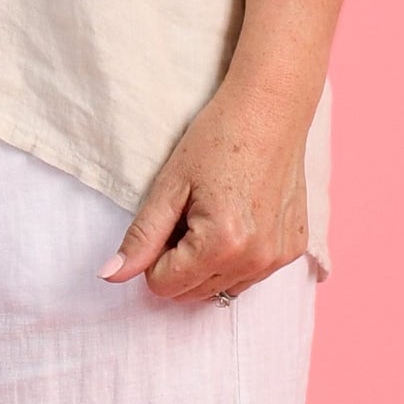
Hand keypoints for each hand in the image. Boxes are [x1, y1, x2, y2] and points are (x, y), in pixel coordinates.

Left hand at [101, 86, 309, 301]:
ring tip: (215, 215)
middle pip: (192, 294)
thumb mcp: (169, 185)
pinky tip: (240, 217)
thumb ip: (141, 237)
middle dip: (180, 262)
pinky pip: (250, 275)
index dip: (154, 256)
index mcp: (221, 245)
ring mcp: (278, 259)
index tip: (168, 219)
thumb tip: (110, 276)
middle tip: (189, 215)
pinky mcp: (294, 251)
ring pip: (221, 290)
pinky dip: (236, 258)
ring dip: (208, 264)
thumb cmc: (218, 138)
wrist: (271, 110)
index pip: (164, 285)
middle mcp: (255, 260)